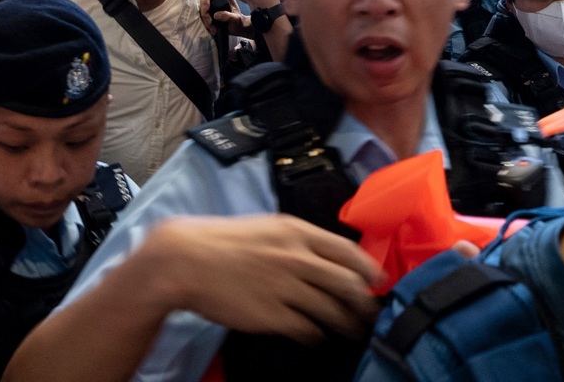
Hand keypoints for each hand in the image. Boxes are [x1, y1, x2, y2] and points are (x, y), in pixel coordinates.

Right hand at [145, 215, 383, 342]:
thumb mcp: (265, 227)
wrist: (184, 260)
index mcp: (296, 232)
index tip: (379, 280)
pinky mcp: (272, 315)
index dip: (369, 269)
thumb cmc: (221, 241)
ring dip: (347, 324)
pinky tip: (317, 336)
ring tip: (353, 331)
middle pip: (348, 284)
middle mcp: (296, 258)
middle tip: (372, 312)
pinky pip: (308, 329)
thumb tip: (321, 256)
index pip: (348, 252)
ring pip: (332, 310)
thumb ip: (295, 240)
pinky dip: (317, 335)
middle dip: (365, 302)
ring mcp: (286, 288)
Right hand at [198, 0, 245, 36]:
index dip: (206, 0)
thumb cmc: (239, 22)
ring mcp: (213, 5)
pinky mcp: (210, 12)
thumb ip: (228, 16)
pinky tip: (212, 29)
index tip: (206, 10)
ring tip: (212, 28)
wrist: (238, 28)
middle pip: (204, 1)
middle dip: (204, 13)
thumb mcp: (236, 19)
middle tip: (209, 22)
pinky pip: (204, 16)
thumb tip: (216, 15)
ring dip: (205, 19)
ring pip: (202, 10)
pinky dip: (206, 23)